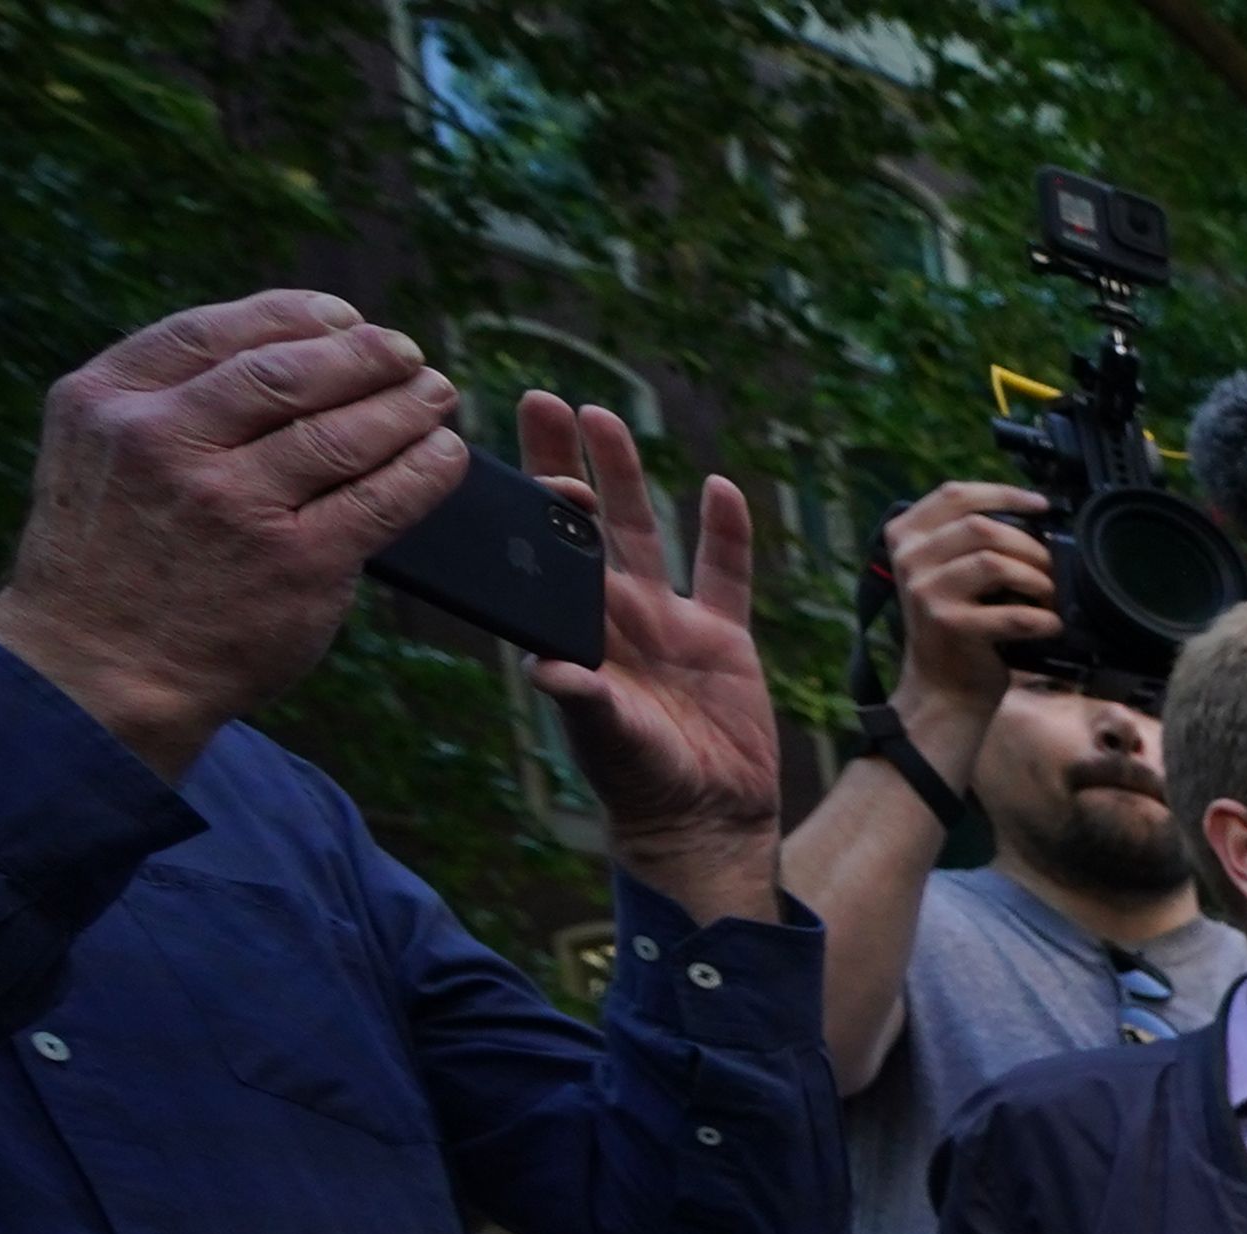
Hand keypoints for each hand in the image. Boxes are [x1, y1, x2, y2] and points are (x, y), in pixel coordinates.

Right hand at [0, 292, 463, 778]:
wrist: (102, 668)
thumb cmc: (114, 556)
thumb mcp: (100, 453)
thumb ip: (166, 400)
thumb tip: (283, 349)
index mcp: (110, 403)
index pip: (213, 332)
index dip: (293, 316)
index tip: (343, 316)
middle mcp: (165, 443)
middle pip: (288, 373)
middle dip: (362, 354)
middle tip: (406, 352)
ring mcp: (232, 504)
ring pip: (342, 432)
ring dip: (405, 405)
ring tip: (436, 395)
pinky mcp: (296, 562)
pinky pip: (381, 500)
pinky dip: (425, 469)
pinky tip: (446, 454)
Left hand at [507, 394, 777, 927]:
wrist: (706, 820)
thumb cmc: (643, 785)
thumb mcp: (610, 740)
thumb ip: (587, 701)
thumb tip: (549, 670)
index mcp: (578, 633)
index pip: (544, 552)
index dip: (533, 504)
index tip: (521, 461)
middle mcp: (616, 616)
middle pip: (585, 523)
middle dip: (563, 462)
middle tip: (538, 399)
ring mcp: (670, 623)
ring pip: (647, 532)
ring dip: (627, 477)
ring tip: (604, 416)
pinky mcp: (724, 638)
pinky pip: (724, 574)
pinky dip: (725, 532)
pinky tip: (719, 487)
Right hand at [873, 478, 1057, 757]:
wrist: (943, 689)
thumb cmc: (956, 627)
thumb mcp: (946, 572)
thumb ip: (967, 540)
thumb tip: (1028, 516)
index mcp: (906, 536)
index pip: (955, 495)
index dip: (1003, 493)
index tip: (1041, 505)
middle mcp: (909, 560)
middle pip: (981, 527)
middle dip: (1028, 545)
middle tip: (1051, 567)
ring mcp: (925, 592)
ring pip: (995, 562)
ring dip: (1037, 578)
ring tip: (1050, 594)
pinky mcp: (950, 626)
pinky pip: (1011, 614)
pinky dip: (1042, 619)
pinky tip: (1051, 625)